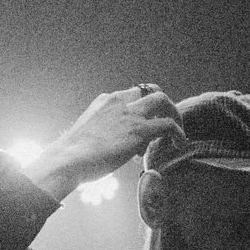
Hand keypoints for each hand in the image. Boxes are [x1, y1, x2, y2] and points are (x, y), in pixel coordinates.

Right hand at [27, 84, 184, 201]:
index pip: (130, 95)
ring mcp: (130, 114)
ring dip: (173, 114)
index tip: (141, 130)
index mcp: (105, 101)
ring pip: (162, 100)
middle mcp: (119, 101)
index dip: (140, 110)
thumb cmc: (72, 155)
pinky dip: (178, 132)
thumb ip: (101, 135)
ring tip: (176, 133)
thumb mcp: (87, 135)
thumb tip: (110, 148)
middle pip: (149, 90)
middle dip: (160, 105)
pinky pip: (168, 124)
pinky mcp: (140, 129)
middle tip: (164, 123)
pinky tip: (180, 143)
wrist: (69, 159)